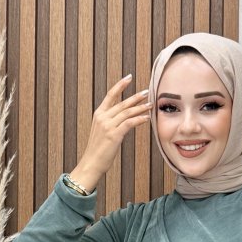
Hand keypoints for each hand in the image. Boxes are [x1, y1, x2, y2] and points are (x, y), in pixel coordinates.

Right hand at [71, 74, 151, 190]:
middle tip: (147, 92)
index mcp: (99, 114)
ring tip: (150, 105)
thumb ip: (111, 122)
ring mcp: (108, 125)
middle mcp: (103, 117)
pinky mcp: (114, 135)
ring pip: (127, 112)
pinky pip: (129, 123)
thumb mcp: (102, 132)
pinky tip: (146, 118)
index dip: (120, 85)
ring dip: (140, 107)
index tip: (129, 77)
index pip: (110, 95)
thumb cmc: (98, 150)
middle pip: (122, 103)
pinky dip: (139, 119)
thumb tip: (124, 118)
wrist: (91, 163)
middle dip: (136, 97)